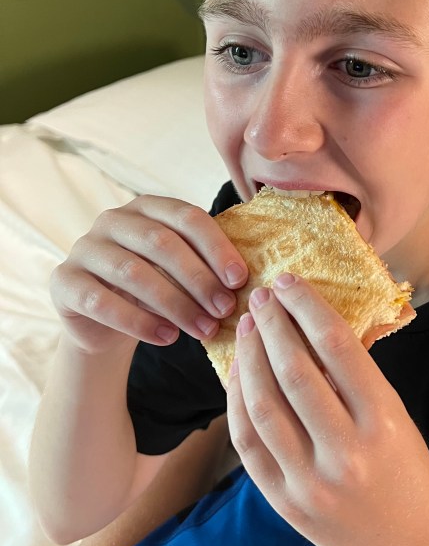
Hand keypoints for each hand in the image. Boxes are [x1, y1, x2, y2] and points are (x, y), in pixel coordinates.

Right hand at [50, 196, 247, 354]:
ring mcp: (85, 248)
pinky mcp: (65, 282)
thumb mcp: (180, 271)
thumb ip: (206, 265)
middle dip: (198, 278)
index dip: (216, 247)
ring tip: (203, 330)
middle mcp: (113, 220)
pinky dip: (139, 322)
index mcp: (147, 207)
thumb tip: (248, 280)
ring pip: (133, 273)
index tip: (240, 279)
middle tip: (225, 308)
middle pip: (161, 243)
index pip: (187, 217)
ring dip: (175, 304)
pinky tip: (168, 338)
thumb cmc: (155, 288)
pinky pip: (102, 302)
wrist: (105, 321)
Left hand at [226, 274, 428, 545]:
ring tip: (246, 329)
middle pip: (294, 374)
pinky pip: (247, 445)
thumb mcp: (395, 415)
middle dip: (273, 327)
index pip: (337, 348)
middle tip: (260, 297)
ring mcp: (309, 483)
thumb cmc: (405, 469)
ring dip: (249, 359)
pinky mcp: (283, 503)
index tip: (289, 282)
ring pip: (263, 407)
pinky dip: (237, 403)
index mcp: (381, 421)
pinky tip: (238, 374)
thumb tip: (309, 322)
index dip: (307, 307)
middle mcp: (344, 453)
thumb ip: (355, 376)